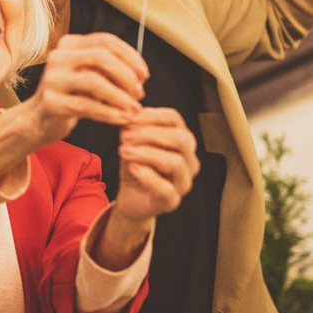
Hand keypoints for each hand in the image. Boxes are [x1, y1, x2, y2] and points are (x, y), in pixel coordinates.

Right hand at [21, 33, 146, 144]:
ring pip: (94, 82)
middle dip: (126, 75)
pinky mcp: (51, 102)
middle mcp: (58, 58)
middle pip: (100, 57)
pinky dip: (109, 113)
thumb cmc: (72, 95)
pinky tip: (122, 119)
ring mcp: (52, 80)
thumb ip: (110, 70)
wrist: (40, 119)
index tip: (144, 75)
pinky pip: (86, 106)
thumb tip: (140, 75)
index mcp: (69, 44)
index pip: (105, 41)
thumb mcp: (89, 75)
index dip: (130, 56)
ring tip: (134, 109)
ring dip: (120, 97)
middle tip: (139, 93)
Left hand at [113, 107, 198, 225]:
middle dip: (150, 134)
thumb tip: (128, 111)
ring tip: (123, 151)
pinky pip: (166, 189)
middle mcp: (189, 160)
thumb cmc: (135, 166)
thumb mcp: (131, 143)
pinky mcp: (172, 202)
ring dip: (146, 153)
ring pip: (176, 162)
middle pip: (181, 138)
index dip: (151, 115)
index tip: (128, 117)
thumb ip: (132, 127)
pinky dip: (147, 176)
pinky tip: (132, 168)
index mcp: (181, 141)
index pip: (174, 118)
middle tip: (124, 136)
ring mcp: (184, 182)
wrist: (131, 197)